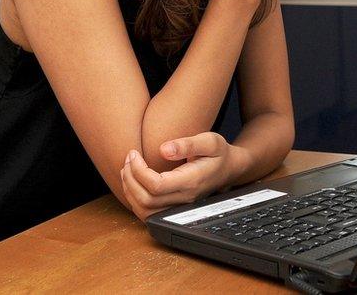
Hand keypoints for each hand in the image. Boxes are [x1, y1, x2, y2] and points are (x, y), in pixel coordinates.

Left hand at [119, 132, 247, 220]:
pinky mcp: (174, 209)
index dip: (138, 170)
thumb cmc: (219, 153)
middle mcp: (184, 199)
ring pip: (145, 211)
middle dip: (130, 179)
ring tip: (126, 169)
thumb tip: (163, 149)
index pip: (156, 185)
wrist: (230, 169)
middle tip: (128, 159)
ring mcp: (179, 207)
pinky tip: (133, 183)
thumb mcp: (209, 141)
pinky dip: (134, 200)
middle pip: (146, 200)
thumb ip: (187, 144)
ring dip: (130, 191)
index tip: (134, 153)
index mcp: (191, 181)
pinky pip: (148, 214)